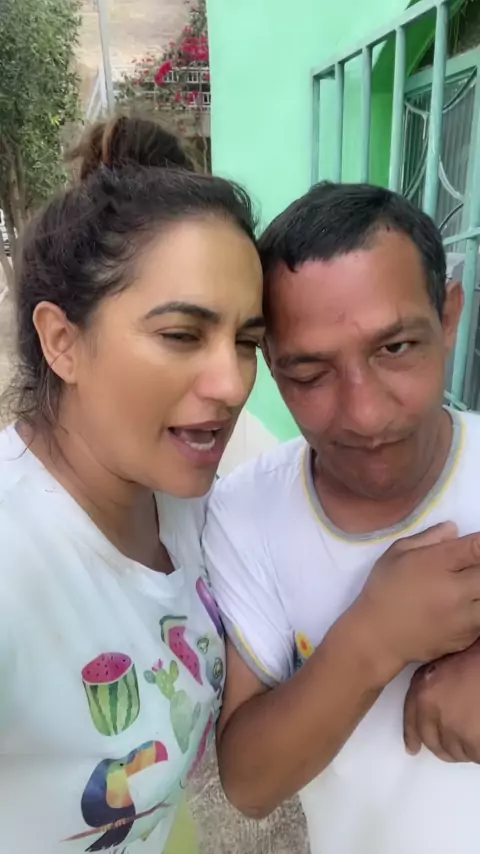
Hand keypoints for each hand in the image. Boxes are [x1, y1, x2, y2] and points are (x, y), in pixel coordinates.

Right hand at [351, 523, 479, 679]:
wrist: (378, 638)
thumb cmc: (384, 590)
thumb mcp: (397, 554)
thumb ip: (428, 537)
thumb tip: (453, 529)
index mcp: (438, 564)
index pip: (478, 547)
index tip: (474, 548)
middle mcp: (457, 590)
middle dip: (479, 567)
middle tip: (467, 569)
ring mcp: (465, 616)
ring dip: (479, 590)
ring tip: (466, 589)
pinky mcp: (467, 637)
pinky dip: (477, 610)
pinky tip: (462, 607)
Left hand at [404, 641, 479, 762]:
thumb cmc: (477, 655)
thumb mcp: (452, 654)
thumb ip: (441, 674)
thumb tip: (441, 688)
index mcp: (426, 685)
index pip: (411, 717)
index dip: (412, 734)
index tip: (412, 747)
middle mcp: (432, 709)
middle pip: (432, 741)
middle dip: (444, 743)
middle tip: (459, 738)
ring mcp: (452, 728)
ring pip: (454, 752)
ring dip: (465, 747)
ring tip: (476, 730)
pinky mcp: (472, 743)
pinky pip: (474, 757)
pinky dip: (479, 751)